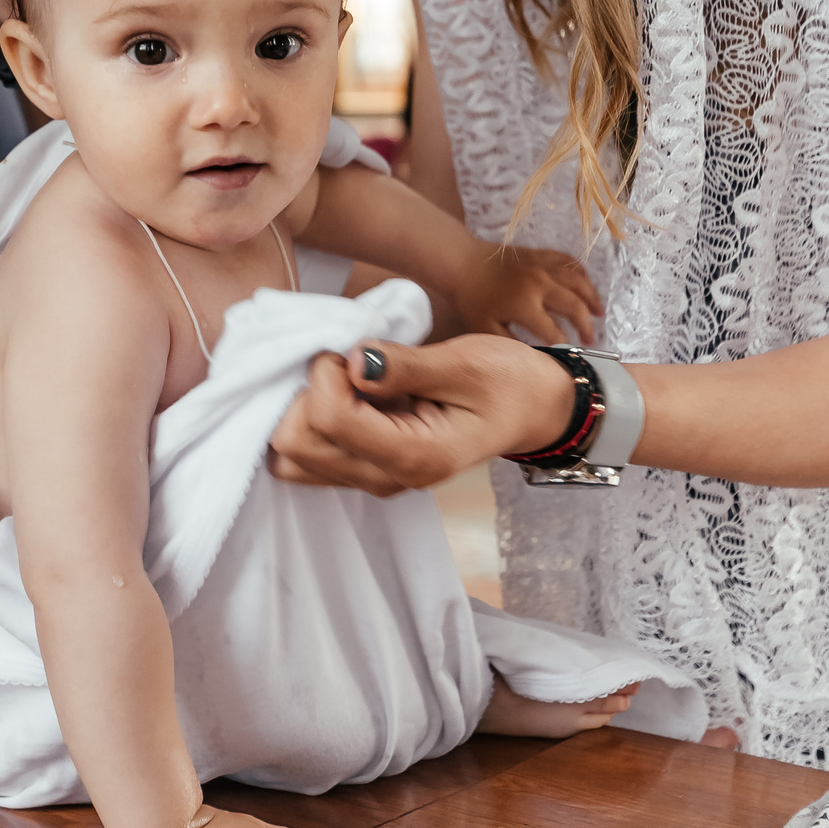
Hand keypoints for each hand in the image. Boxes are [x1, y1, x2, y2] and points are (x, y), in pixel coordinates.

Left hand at [269, 335, 573, 495]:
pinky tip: (346, 394)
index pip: (330, 420)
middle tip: (345, 362)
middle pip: (296, 447)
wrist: (534, 409)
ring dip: (304, 411)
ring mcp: (375, 479)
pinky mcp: (368, 469)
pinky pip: (313, 456)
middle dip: (305, 394)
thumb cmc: (508, 382)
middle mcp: (389, 478)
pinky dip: (312, 422)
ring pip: (294, 458)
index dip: (325, 375)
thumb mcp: (466, 363)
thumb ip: (406, 366)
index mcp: (418, 455)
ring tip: (345, 380)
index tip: (353, 349)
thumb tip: (354, 361)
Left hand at [452, 245, 599, 342]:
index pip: (554, 331)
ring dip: (591, 297)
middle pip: (574, 306)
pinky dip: (581, 273)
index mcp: (525, 306)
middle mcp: (540, 285)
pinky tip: (586, 283)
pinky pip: (568, 261)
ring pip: (577, 281)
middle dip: (585, 325)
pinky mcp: (540, 254)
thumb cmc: (472, 300)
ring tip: (599, 312)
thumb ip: (511, 344)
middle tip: (591, 339)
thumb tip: (535, 356)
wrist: (462, 263)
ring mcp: (542, 266)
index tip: (570, 352)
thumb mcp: (485, 329)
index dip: (564, 344)